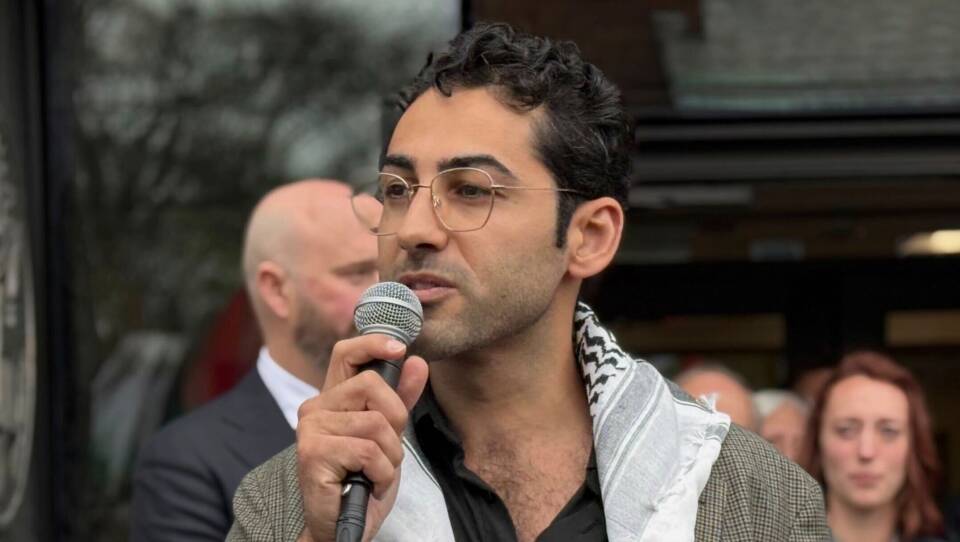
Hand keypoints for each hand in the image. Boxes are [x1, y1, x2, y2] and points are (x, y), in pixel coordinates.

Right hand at [296, 334, 428, 541]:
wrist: (343, 528)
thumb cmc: (361, 481)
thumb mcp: (389, 437)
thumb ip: (400, 401)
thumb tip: (417, 362)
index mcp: (332, 399)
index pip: (346, 354)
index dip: (373, 343)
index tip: (400, 348)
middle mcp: (315, 408)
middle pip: (372, 385)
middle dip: (395, 419)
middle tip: (387, 451)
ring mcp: (310, 429)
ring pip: (375, 423)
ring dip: (389, 456)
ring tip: (375, 473)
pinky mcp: (312, 453)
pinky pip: (368, 450)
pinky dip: (381, 472)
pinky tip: (367, 484)